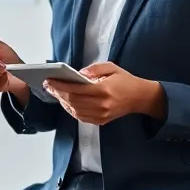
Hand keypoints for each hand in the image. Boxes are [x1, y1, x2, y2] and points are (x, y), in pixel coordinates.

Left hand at [43, 62, 165, 124]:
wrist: (140, 97)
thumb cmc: (125, 80)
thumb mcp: (112, 67)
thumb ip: (94, 69)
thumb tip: (78, 74)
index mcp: (104, 90)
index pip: (76, 90)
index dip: (60, 86)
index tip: (50, 81)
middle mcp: (102, 105)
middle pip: (73, 101)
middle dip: (58, 93)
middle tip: (49, 86)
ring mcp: (101, 115)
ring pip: (75, 110)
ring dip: (63, 102)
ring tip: (56, 93)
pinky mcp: (101, 121)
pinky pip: (81, 117)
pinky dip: (71, 110)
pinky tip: (66, 102)